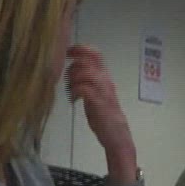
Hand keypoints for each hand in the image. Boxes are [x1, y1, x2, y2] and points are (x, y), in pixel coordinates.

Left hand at [65, 45, 135, 161]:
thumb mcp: (95, 92)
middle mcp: (105, 80)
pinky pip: (83, 88)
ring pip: (85, 72)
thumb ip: (87, 80)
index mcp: (104, 76)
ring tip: (70, 92)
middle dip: (71, 68)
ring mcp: (103, 91)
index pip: (94, 53)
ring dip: (72, 80)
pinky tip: (73, 100)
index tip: (67, 54)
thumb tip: (72, 70)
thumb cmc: (104, 115)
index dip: (79, 49)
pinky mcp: (99, 103)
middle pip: (86, 60)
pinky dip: (74, 91)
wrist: (117, 136)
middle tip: (67, 82)